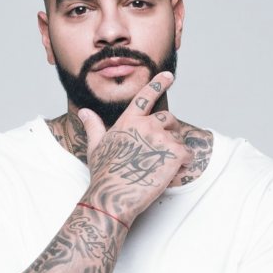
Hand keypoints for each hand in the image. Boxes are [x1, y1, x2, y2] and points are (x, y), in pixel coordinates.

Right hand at [78, 72, 191, 224]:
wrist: (113, 196)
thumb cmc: (103, 174)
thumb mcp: (95, 146)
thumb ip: (94, 126)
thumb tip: (84, 112)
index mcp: (129, 121)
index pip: (146, 96)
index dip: (158, 83)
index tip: (168, 76)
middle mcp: (146, 125)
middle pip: (168, 118)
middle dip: (170, 130)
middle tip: (164, 147)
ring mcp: (161, 139)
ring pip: (178, 137)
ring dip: (175, 150)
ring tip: (162, 166)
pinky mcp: (174, 154)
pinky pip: (188, 154)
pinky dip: (184, 164)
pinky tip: (172, 174)